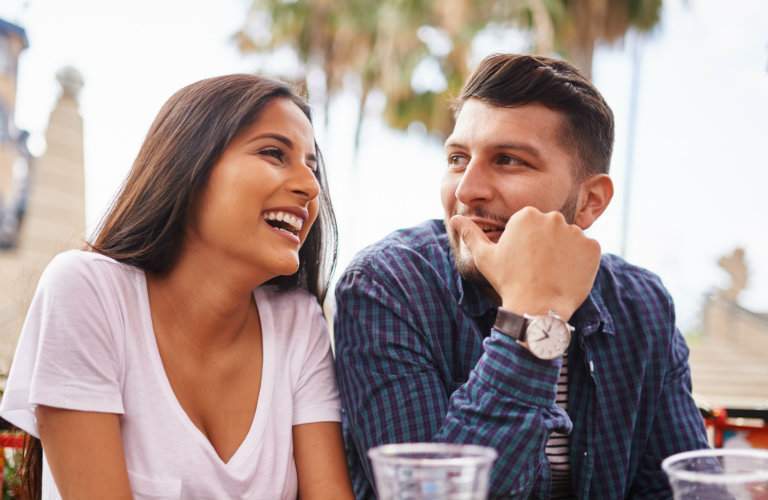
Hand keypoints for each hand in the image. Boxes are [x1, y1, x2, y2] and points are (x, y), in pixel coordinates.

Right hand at [450, 207, 600, 319]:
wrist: (537, 309)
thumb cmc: (508, 282)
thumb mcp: (485, 257)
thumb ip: (471, 234)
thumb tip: (456, 219)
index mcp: (527, 215)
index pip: (531, 224)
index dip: (527, 243)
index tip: (523, 260)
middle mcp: (553, 217)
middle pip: (551, 228)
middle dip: (547, 244)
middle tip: (538, 268)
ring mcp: (576, 232)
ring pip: (570, 239)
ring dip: (564, 253)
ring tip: (552, 273)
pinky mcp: (593, 248)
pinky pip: (588, 251)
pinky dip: (580, 262)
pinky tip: (566, 276)